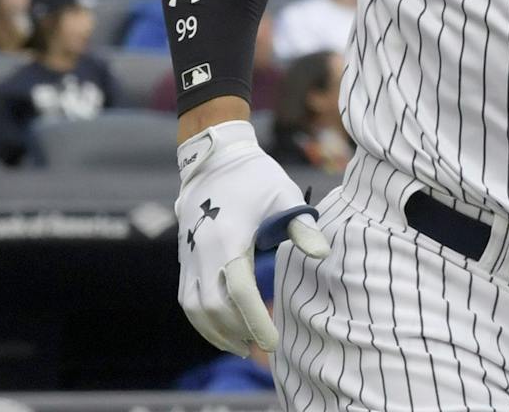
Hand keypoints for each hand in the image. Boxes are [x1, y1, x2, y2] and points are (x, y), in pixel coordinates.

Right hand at [176, 121, 330, 355]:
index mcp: (228, 238)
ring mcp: (189, 256)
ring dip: (216, 332)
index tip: (273, 342)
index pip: (239, 292)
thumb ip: (303, 227)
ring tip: (242, 345)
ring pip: (194, 308)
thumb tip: (323, 255)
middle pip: (213, 307)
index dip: (255, 320)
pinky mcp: (184, 257)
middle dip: (236, 332)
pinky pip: (186, 298)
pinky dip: (202, 320)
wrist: (215, 160)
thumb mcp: (284, 195)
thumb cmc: (256, 178)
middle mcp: (202, 251)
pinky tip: (223, 329)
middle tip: (261, 347)